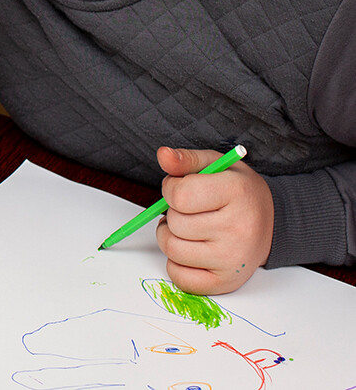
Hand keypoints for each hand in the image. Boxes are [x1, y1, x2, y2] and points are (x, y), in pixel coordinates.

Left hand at [154, 146, 273, 294]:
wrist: (273, 223)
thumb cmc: (238, 192)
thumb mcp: (217, 165)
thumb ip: (186, 160)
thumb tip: (163, 155)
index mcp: (237, 192)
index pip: (179, 195)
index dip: (171, 189)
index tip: (183, 188)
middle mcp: (239, 228)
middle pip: (174, 223)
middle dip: (173, 213)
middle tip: (190, 210)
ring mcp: (234, 258)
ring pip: (172, 249)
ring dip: (171, 237)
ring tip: (189, 228)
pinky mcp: (227, 281)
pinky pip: (180, 277)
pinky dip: (176, 264)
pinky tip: (191, 250)